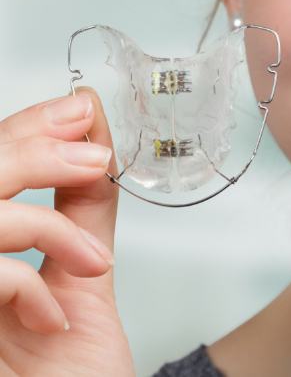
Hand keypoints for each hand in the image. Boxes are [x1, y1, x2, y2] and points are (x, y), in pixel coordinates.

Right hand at [0, 88, 134, 376]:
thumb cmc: (71, 372)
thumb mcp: (82, 275)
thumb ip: (84, 211)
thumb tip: (95, 141)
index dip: (26, 130)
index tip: (79, 109)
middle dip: (30, 151)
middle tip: (89, 151)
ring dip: (44, 223)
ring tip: (92, 254)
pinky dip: (26, 287)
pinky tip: (55, 315)